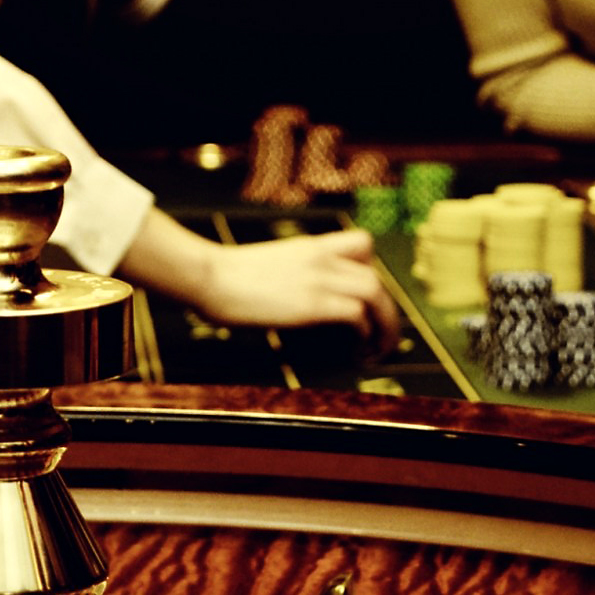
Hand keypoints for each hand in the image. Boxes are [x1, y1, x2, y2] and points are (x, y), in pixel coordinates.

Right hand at [180, 226, 398, 337]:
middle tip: (383, 335)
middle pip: (376, 277)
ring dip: (385, 324)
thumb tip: (287, 296)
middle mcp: (321, 259)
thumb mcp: (265, 266)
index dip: (372, 271)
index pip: (362, 245)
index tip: (365, 298)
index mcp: (310, 248)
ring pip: (376, 293)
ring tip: (379, 349)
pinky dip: (364, 333)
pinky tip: (355, 348)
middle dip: (387, 310)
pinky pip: (357, 314)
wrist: (208, 275)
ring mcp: (318, 279)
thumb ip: (286, 275)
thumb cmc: (222, 276)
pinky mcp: (312, 303)